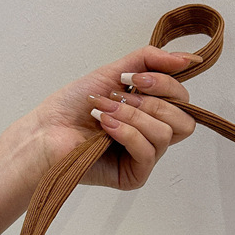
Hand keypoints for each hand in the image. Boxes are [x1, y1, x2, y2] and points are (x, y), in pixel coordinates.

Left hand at [1, 46, 199, 194]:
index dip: (166, 85)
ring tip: (105, 112)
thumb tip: (189, 58)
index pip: (182, 102)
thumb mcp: (115, 72)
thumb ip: (151, 60)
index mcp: (151, 114)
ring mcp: (144, 159)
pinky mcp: (134, 176)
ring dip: (133, 116)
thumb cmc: (73, 105)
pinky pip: (148, 151)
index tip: (134, 78)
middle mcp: (151, 137)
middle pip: (184, 120)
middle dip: (152, 102)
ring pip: (165, 134)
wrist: (45, 130)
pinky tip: (106, 127)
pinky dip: (127, 133)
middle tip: (121, 97)